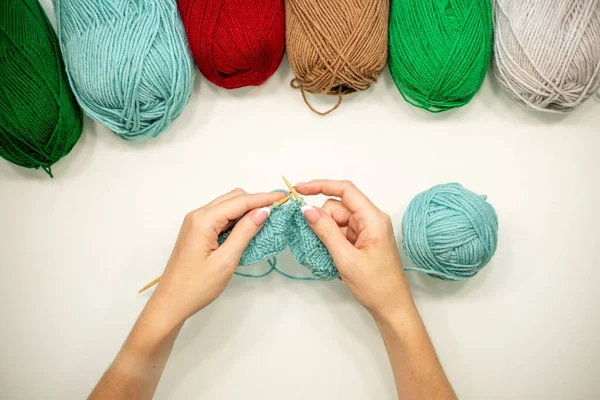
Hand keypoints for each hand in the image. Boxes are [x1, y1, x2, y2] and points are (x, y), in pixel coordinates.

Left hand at [148, 189, 285, 326]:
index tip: (284, 197)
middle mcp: (198, 216)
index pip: (240, 201)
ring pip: (227, 206)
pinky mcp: (197, 231)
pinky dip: (237, 219)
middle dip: (256, 201)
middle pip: (233, 198)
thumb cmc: (197, 286)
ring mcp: (196, 223)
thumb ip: (245, 233)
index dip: (263, 198)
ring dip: (247, 209)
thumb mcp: (226, 260)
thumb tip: (263, 212)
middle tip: (278, 210)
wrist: (172, 302)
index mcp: (203, 221)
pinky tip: (248, 228)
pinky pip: (221, 216)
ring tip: (267, 219)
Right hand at [295, 180, 414, 321]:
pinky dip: (331, 241)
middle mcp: (372, 220)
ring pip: (337, 220)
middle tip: (317, 242)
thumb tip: (307, 210)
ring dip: (326, 234)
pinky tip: (332, 258)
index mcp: (373, 219)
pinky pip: (341, 232)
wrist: (392, 308)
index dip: (321, 185)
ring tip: (328, 256)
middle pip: (338, 206)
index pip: (345, 190)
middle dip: (322, 220)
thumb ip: (326, 231)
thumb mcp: (346, 259)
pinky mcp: (363, 240)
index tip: (300, 190)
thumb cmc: (376, 286)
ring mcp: (367, 230)